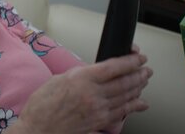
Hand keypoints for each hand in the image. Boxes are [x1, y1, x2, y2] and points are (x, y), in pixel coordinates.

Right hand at [14, 49, 151, 133]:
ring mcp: (98, 109)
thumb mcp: (59, 79)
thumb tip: (96, 72)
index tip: (139, 57)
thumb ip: (81, 74)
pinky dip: (134, 106)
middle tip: (146, 69)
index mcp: (81, 79)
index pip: (114, 67)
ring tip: (144, 81)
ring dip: (138, 87)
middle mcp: (92, 94)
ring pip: (126, 96)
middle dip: (139, 74)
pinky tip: (141, 103)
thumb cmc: (43, 104)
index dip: (131, 61)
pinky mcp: (99, 122)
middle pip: (124, 82)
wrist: (39, 128)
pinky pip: (122, 112)